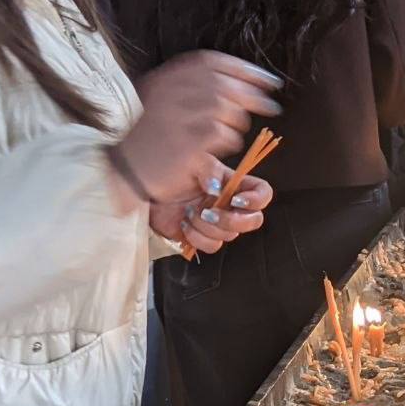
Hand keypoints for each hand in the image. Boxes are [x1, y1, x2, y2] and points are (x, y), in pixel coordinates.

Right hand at [120, 51, 282, 202]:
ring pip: (228, 110)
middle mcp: (171, 93)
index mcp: (166, 79)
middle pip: (224, 84)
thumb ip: (193, 87)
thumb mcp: (163, 101)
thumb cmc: (150, 139)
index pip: (211, 62)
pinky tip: (218, 149)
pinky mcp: (188, 142)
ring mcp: (178, 117)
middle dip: (254, 95)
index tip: (265, 79)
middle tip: (271, 106)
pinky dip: (228, 142)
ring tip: (227, 135)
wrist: (126, 170)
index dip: (244, 69)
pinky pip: (224, 136)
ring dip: (237, 124)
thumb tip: (240, 81)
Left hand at [149, 173, 273, 254]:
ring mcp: (218, 222)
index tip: (236, 201)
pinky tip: (184, 223)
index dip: (257, 200)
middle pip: (254, 220)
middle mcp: (229, 204)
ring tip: (189, 213)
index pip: (262, 193)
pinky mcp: (203, 236)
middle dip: (233, 220)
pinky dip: (197, 237)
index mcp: (232, 184)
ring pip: (230, 235)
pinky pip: (213, 245)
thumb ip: (210, 171)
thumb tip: (218, 190)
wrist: (141, 188)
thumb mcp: (191, 160)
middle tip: (210, 213)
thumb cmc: (165, 168)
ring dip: (207, 226)